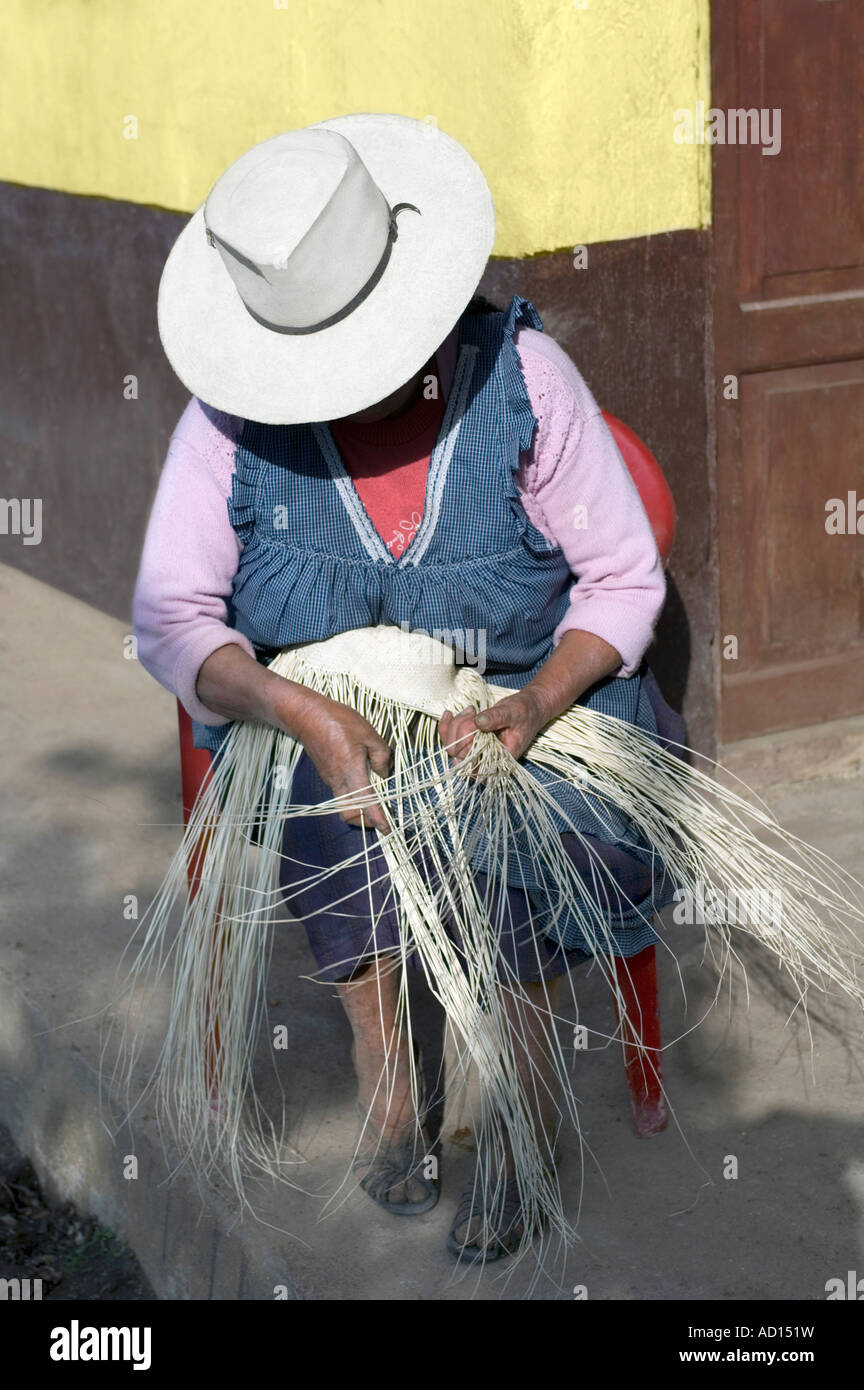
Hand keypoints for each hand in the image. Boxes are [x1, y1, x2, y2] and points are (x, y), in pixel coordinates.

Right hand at [289, 692, 392, 832]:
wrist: (307, 716)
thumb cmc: (338, 721)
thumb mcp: (368, 732)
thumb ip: (381, 755)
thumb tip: (385, 773)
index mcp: (351, 770)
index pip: (365, 802)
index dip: (377, 818)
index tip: (387, 828)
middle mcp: (339, 780)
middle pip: (349, 813)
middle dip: (365, 821)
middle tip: (381, 817)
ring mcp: (330, 779)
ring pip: (344, 805)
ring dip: (359, 810)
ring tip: (376, 802)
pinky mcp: (327, 775)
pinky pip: (340, 793)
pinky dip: (353, 797)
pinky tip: (363, 785)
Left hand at [439, 688, 549, 764]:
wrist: (528, 708)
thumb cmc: (524, 712)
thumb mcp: (513, 713)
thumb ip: (496, 718)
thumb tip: (479, 722)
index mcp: (500, 761)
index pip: (473, 763)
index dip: (466, 744)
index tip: (473, 722)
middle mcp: (486, 761)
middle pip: (458, 755)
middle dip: (460, 729)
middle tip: (473, 711)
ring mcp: (476, 753)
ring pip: (451, 746)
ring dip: (455, 725)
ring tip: (471, 710)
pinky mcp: (470, 744)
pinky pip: (450, 740)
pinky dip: (447, 726)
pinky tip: (449, 714)